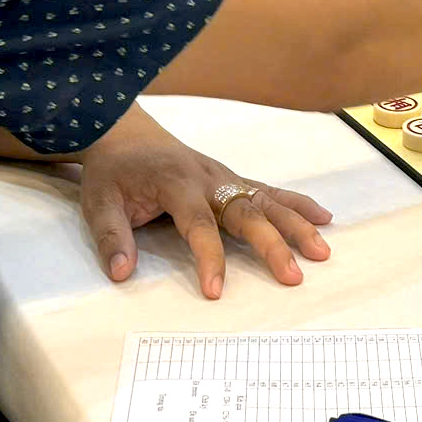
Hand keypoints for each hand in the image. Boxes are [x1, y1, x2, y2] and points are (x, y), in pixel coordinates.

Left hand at [71, 108, 332, 299]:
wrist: (124, 130)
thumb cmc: (114, 170)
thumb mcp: (98, 202)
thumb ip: (111, 237)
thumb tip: (122, 274)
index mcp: (176, 183)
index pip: (199, 223)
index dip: (209, 257)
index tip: (215, 291)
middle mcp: (208, 178)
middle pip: (246, 211)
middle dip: (272, 244)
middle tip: (293, 276)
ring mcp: (225, 176)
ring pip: (267, 200)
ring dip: (296, 225)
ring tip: (321, 252)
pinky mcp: (232, 178)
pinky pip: (269, 190)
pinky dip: (297, 204)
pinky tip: (323, 217)